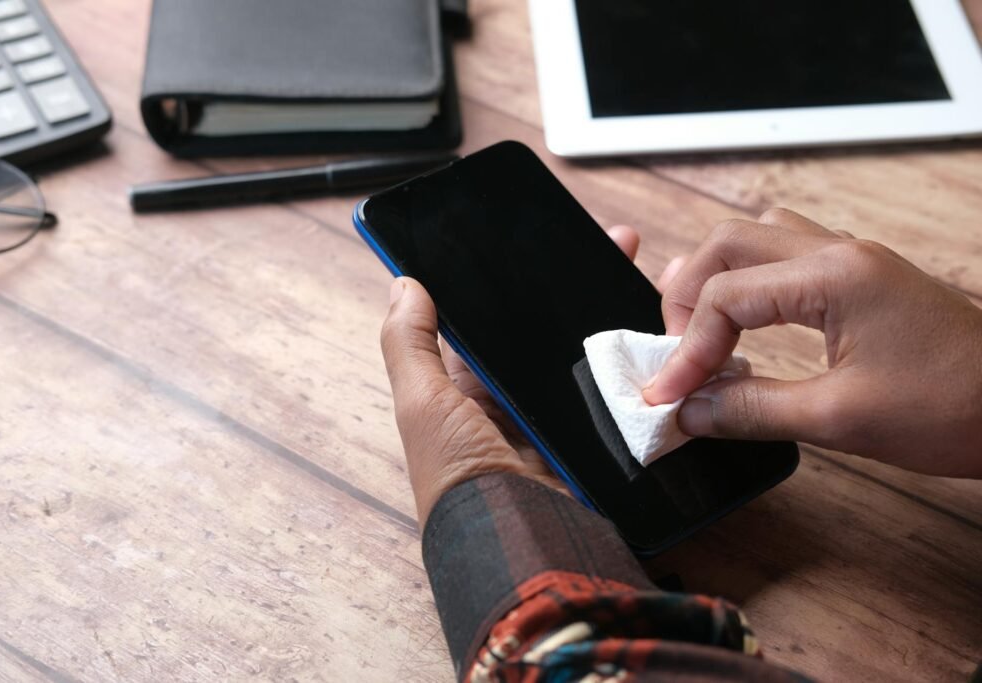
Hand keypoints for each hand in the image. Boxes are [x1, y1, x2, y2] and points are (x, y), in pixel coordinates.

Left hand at [380, 227, 644, 525]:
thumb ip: (409, 343)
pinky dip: (641, 358)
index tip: (536, 236)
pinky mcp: (601, 432)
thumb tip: (402, 282)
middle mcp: (517, 400)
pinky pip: (622, 387)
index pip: (492, 323)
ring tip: (641, 264)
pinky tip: (663, 318)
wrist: (518, 536)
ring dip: (615, 314)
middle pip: (547, 333)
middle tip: (612, 241)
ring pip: (590, 353)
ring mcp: (562, 415)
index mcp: (470, 390)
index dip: (510, 283)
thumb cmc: (459, 472)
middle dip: (575, 289)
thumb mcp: (421, 402)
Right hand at [642, 209, 981, 478]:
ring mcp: (854, 261)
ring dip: (718, 281)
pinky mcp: (864, 279)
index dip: (687, 348)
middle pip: (729, 243)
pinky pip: (788, 259)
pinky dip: (752, 287)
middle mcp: (840, 253)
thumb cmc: (957, 406)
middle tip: (679, 353)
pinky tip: (748, 324)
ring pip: (759, 240)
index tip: (672, 394)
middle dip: (689, 297)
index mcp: (835, 275)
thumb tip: (693, 411)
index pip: (726, 295)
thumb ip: (753, 410)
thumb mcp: (840, 419)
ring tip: (702, 333)